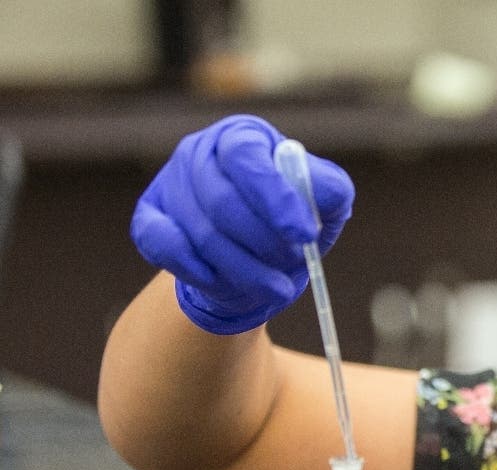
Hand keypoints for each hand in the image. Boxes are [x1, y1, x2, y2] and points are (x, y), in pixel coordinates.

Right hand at [130, 114, 354, 333]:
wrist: (251, 264)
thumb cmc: (290, 226)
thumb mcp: (323, 206)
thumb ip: (330, 191)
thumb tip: (325, 190)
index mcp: (243, 137)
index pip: (247, 158)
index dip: (276, 198)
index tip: (305, 234)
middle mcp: (199, 152)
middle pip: (223, 202)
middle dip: (265, 244)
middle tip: (293, 265)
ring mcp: (170, 184)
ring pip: (201, 234)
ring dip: (244, 270)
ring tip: (276, 287)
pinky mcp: (148, 219)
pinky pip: (164, 247)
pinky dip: (199, 272)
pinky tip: (226, 284)